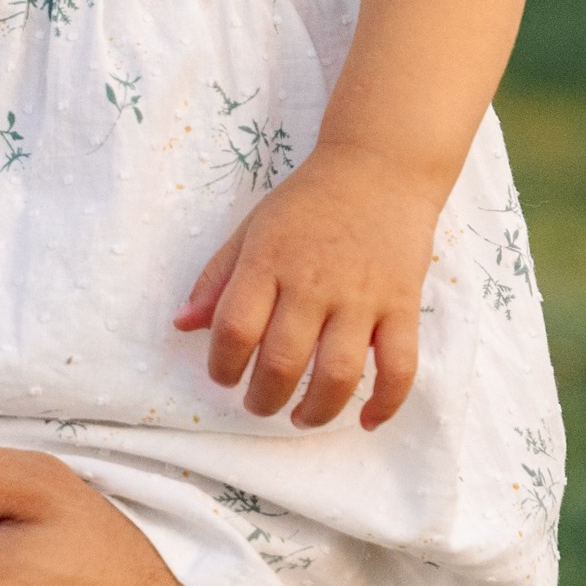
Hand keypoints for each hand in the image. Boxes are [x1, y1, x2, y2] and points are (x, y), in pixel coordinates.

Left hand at [176, 148, 438, 427]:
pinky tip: (366, 420)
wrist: (381, 166)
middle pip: (282, 361)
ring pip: (338, 374)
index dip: (221, 365)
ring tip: (299, 417)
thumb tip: (183, 325)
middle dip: (262, 398)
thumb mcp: (252, 228)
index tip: (223, 377)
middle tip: (257, 403)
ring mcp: (361, 297)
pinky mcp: (403, 306)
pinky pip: (399, 366)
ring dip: (315, 410)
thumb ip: (217, 278)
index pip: (234, 329)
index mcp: (268, 262)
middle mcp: (313, 283)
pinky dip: (385, 402)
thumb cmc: (309, 201)